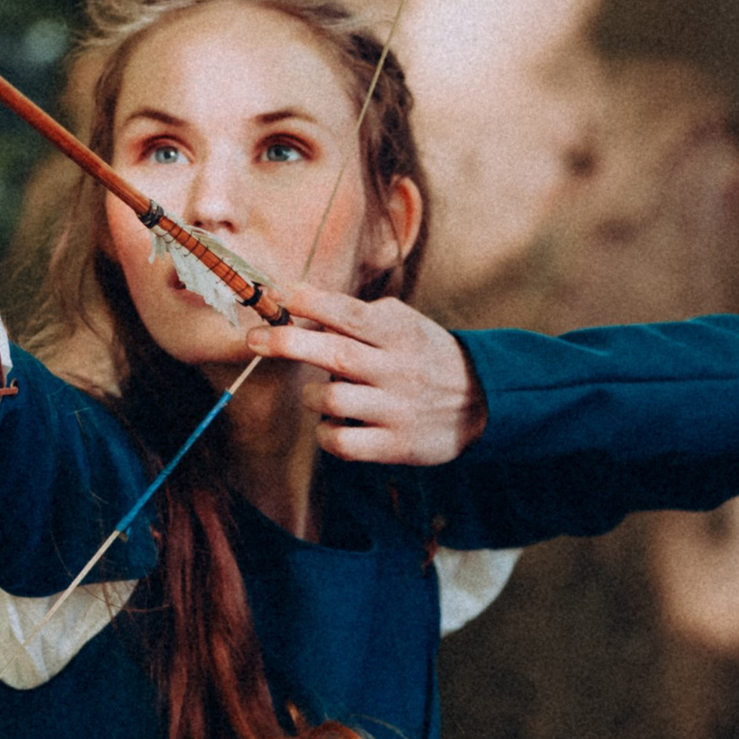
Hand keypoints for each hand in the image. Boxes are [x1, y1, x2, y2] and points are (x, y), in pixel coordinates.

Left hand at [244, 283, 486, 466]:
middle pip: (334, 353)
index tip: (278, 294)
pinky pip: (343, 442)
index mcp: (399, 333)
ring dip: (312, 396)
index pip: (349, 312)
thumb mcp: (407, 324)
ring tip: (317, 394)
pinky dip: (326, 434)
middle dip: (286, 343)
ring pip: (332, 399)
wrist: (484, 402)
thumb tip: (305, 300)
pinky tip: (331, 425)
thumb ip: (363, 314)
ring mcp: (396, 408)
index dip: (310, 301)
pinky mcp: (396, 445)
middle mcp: (397, 368)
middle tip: (254, 340)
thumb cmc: (428, 357)